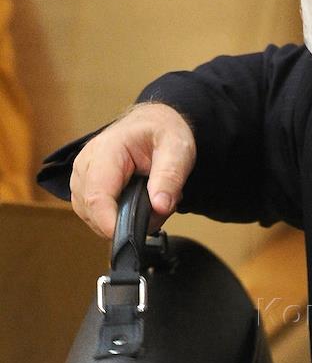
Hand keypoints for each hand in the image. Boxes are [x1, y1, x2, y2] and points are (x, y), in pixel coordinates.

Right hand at [69, 102, 196, 237]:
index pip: (97, 196)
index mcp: (107, 151)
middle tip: (157, 209)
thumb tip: (160, 207)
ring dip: (120, 220)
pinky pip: (93, 213)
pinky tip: (135, 205)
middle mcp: (86, 163)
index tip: (129, 238)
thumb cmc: (162, 132)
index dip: (109, 223)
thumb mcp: (178, 150)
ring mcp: (82, 176)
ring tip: (148, 203)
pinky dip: (115, 217)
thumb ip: (170, 178)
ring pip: (90, 216)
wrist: (153, 124)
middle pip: (91, 210)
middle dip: (123, 222)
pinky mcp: (85, 186)